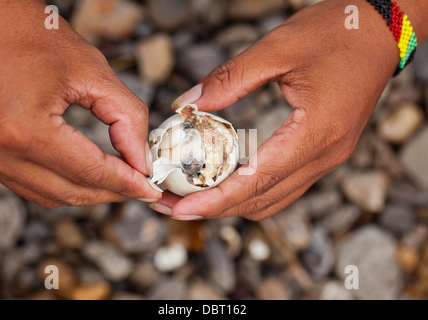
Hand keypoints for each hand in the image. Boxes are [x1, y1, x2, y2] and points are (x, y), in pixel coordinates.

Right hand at [0, 1, 160, 206]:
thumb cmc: (32, 35)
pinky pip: (32, 186)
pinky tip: (89, 175)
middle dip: (114, 192)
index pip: (89, 171)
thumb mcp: (91, 70)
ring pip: (52, 196)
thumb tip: (141, 160)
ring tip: (121, 182)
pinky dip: (66, 185)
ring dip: (91, 192)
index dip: (127, 183)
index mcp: (24, 128)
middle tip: (143, 187)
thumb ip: (127, 117)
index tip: (151, 188)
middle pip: (72, 192)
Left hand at [152, 0, 427, 219]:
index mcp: (316, 132)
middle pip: (263, 199)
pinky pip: (285, 186)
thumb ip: (229, 79)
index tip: (182, 208)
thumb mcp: (277, 48)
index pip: (258, 180)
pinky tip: (229, 179)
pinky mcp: (325, 153)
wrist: (380, 32)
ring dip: (234, 202)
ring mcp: (328, 158)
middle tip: (176, 204)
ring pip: (274, 199)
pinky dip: (253, 190)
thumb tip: (187, 104)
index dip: (216, 199)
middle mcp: (325, 155)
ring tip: (196, 195)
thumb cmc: (336, 33)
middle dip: (217, 207)